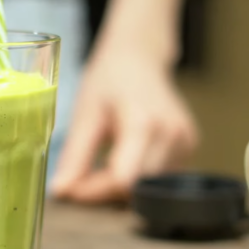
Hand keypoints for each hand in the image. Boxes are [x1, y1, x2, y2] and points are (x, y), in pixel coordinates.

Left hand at [51, 45, 198, 203]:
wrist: (139, 56)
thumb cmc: (110, 79)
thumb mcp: (86, 114)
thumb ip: (75, 156)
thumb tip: (60, 191)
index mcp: (144, 122)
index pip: (122, 178)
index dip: (94, 191)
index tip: (69, 190)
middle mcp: (172, 134)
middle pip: (136, 187)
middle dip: (103, 192)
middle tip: (77, 182)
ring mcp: (185, 141)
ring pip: (148, 187)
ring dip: (118, 189)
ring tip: (96, 169)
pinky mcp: (189, 147)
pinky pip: (159, 178)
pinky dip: (135, 180)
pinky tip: (118, 161)